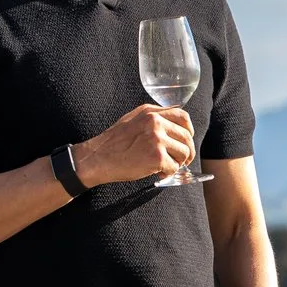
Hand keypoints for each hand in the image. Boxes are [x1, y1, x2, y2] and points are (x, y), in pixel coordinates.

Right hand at [74, 104, 194, 186]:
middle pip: (187, 136)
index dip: (189, 130)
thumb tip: (173, 126)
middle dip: (187, 151)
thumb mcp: (132, 120)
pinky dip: (168, 173)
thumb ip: (152, 119)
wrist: (97, 158)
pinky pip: (174, 167)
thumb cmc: (113, 143)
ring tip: (166, 167)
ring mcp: (157, 138)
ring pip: (184, 152)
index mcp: (150, 112)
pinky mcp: (157, 156)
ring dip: (179, 163)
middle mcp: (155, 122)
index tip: (187, 139)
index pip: (182, 116)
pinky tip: (157, 173)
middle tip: (182, 161)